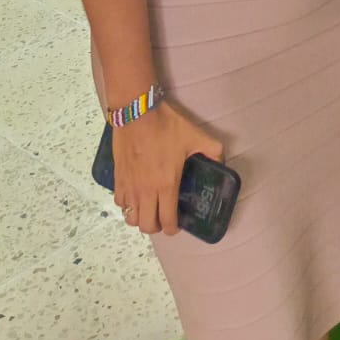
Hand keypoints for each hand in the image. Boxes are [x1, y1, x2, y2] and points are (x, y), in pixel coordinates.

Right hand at [113, 101, 223, 236]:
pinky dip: (127, 204)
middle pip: (146, 226)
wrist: (137, 111)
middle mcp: (145, 191)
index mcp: (166, 184)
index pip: (167, 221)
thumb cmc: (166, 125)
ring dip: (140, 217)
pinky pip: (119, 202)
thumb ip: (213, 151)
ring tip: (149, 208)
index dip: (173, 228)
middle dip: (156, 226)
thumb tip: (222, 162)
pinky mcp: (117, 178)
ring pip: (130, 218)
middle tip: (163, 217)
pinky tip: (135, 195)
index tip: (177, 225)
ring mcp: (129, 186)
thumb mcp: (195, 136)